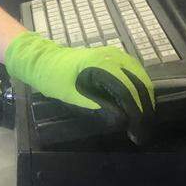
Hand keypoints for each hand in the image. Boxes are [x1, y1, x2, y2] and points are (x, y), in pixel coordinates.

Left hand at [4, 31, 155, 137]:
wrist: (41, 59)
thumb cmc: (51, 77)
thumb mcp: (69, 95)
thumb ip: (95, 105)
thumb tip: (120, 118)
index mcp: (101, 63)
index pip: (128, 89)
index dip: (136, 111)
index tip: (137, 131)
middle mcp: (112, 55)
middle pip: (139, 82)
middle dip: (144, 107)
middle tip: (143, 130)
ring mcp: (114, 54)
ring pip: (140, 76)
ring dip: (144, 98)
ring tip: (142, 121)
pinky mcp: (113, 56)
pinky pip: (133, 72)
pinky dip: (138, 88)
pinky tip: (137, 105)